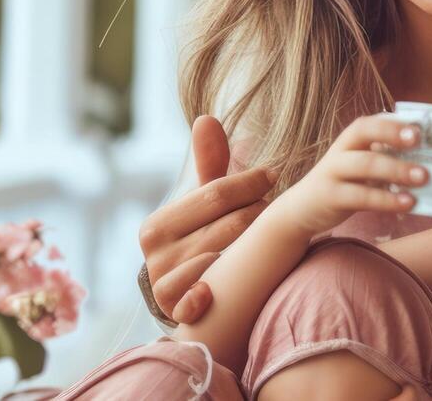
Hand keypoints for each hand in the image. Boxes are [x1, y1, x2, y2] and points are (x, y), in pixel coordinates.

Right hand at [139, 115, 276, 322]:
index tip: (273, 176)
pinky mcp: (176, 313)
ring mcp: (163, 286)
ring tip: (268, 237)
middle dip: (257, 215)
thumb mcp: (203, 205)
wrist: (193, 300)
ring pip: (222, 258)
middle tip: (276, 209)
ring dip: (251, 248)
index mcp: (157, 225)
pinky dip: (202, 296)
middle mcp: (154, 255)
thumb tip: (206, 117)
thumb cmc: (203, 242)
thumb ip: (209, 165)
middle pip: (226, 226)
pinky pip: (192, 301)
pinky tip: (215, 289)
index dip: (250, 184)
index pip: (215, 194)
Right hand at [263, 115, 427, 239]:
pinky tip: (408, 203)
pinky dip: (387, 199)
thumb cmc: (342, 184)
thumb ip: (383, 157)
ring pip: (365, 165)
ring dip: (396, 170)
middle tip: (422, 143)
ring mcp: (333, 173)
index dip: (392, 123)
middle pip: (364, 135)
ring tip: (423, 178)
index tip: (419, 128)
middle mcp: (339, 151)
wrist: (301, 210)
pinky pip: (361, 196)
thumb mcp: (358, 166)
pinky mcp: (331, 197)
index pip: (368, 123)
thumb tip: (429, 157)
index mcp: (349, 141)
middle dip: (393, 136)